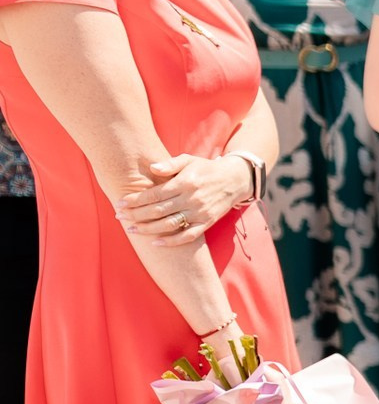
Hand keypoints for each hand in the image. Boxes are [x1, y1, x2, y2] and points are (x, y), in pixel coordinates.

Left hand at [123, 153, 254, 246]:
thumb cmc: (206, 169)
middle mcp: (192, 198)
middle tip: (119, 217)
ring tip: (132, 230)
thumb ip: (170, 164)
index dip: (135, 200)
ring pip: (170, 224)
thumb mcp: (189, 160)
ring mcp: (200, 212)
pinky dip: (171, 242)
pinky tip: (155, 243)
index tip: (119, 204)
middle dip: (136, 215)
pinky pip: (188, 236)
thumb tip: (152, 168)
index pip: (154, 194)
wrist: (235, 180)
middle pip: (158, 210)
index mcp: (185, 182)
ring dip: (148, 229)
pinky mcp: (207, 222)